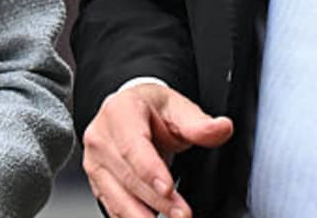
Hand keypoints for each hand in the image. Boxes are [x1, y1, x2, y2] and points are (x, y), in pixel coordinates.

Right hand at [82, 83, 233, 217]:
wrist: (130, 111)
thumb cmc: (151, 110)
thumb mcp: (177, 108)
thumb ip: (199, 123)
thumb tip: (221, 128)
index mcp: (119, 112)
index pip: (132, 145)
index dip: (149, 169)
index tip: (168, 188)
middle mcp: (101, 137)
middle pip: (128, 175)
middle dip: (157, 200)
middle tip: (183, 214)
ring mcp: (95, 161)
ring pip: (117, 196)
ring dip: (142, 216)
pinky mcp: (97, 181)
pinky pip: (112, 205)